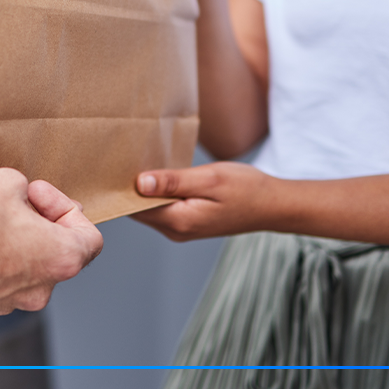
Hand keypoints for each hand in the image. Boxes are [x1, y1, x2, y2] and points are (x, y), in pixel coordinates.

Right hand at [0, 168, 103, 313]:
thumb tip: (19, 197)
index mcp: (61, 260)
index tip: (37, 194)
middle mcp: (38, 289)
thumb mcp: (6, 181)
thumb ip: (25, 191)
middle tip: (17, 197)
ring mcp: (6, 301)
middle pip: (55, 251)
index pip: (89, 237)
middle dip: (39, 220)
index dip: (66, 207)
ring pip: (24, 263)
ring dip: (14, 236)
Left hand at [132, 162, 273, 240]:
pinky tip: (162, 174)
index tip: (116, 165)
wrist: (273, 205)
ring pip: (151, 208)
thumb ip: (174, 182)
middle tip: (126, 158)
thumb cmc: (246, 189)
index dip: (123, 188)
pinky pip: (164, 208)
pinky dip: (159, 192)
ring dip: (147, 188)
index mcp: (179, 221)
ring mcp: (182, 229)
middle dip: (132, 187)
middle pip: (139, 209)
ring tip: (142, 161)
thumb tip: (139, 183)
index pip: (135, 207)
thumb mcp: (209, 179)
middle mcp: (176, 230)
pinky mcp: (188, 222)